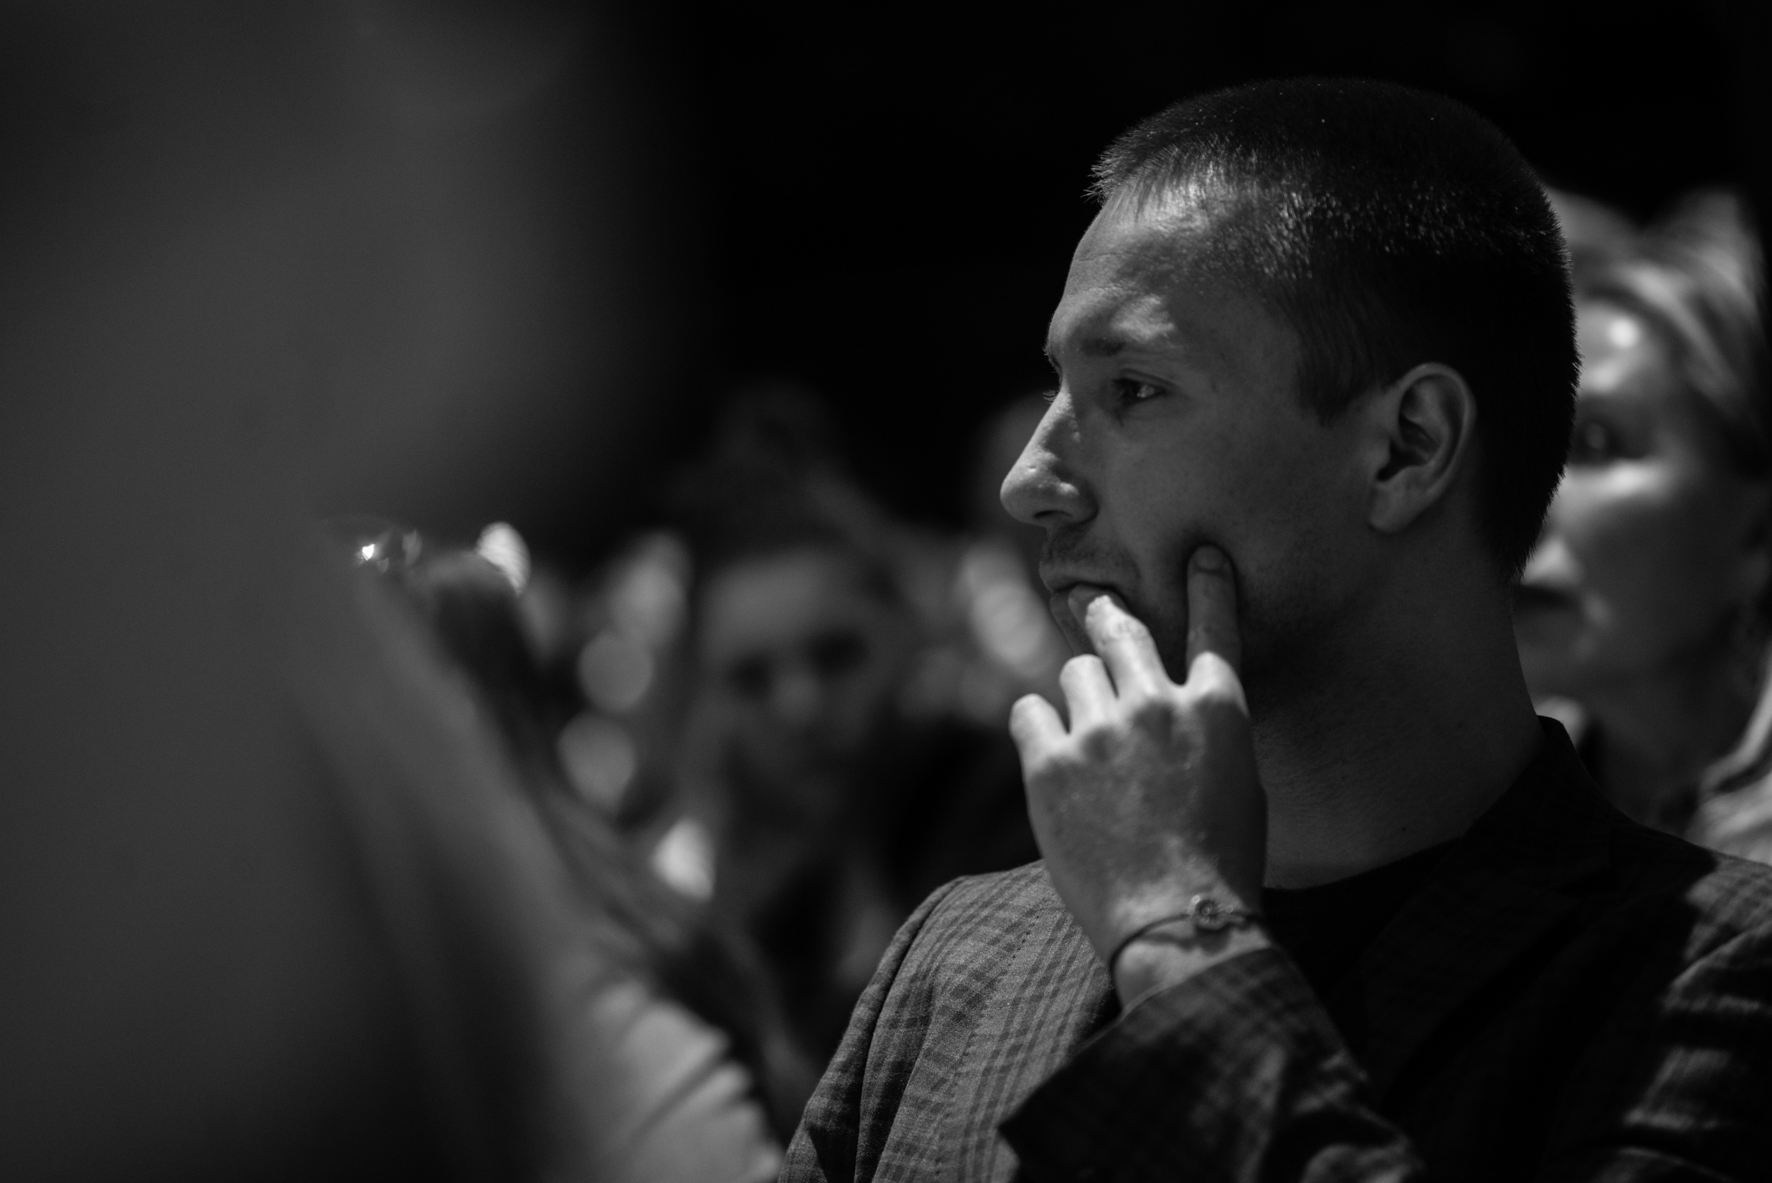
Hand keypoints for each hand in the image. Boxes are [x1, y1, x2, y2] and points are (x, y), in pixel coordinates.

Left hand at [1009, 546, 1266, 984]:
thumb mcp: (1244, 790)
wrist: (1176, 921)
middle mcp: (1157, 703)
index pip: (1214, 627)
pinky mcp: (1049, 760)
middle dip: (1108, 616)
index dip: (1208, 588)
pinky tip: (1045, 752)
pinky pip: (1027, 711)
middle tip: (1093, 604)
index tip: (1201, 557)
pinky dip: (1035, 727)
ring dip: (1078, 697)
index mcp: (1218, 710)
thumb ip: (1210, 737)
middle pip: (1124, 633)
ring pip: (1073, 673)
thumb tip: (1181, 714)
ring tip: (1083, 737)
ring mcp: (1099, 728)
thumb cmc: (1221, 868)